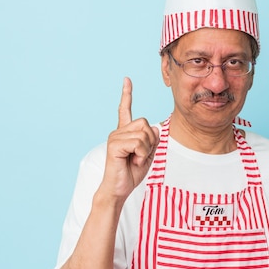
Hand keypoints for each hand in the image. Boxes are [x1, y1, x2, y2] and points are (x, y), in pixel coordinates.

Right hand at [100, 77, 159, 199]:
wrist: (119, 189)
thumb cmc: (131, 172)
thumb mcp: (148, 154)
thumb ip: (152, 139)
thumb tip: (154, 127)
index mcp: (125, 132)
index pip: (125, 109)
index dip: (127, 94)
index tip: (127, 80)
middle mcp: (118, 131)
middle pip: (145, 124)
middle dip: (150, 142)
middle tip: (140, 155)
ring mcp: (115, 137)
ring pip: (144, 134)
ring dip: (146, 150)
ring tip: (135, 160)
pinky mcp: (114, 145)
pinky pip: (138, 143)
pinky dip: (141, 154)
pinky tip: (132, 161)